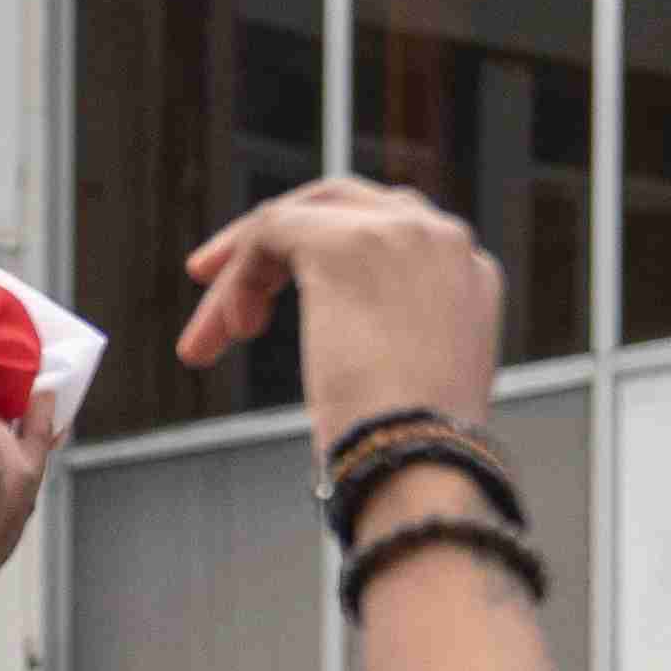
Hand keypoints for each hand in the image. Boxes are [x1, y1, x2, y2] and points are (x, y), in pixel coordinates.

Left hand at [173, 176, 505, 451]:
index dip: (318, 262)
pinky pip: (270, 231)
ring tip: (204, 339)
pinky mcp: (346, 242)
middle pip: (341, 211)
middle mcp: (441, 240)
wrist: (416, 458)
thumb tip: (348, 356)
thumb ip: (390, 345)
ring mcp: (398, 232)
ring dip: (241, 276)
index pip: (386, 237)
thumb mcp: (412, 385)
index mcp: (466, 275)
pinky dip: (238, 277)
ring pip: (297, 222)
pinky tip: (228, 329)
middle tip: (211, 279)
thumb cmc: (407, 450)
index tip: (271, 303)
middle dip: (272, 249)